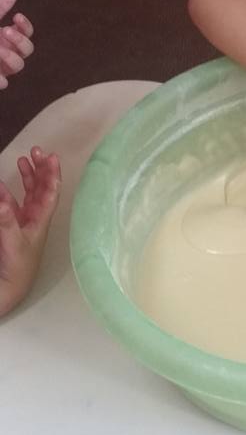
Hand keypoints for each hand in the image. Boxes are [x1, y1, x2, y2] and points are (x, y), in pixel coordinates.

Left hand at [0, 0, 34, 88]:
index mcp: (6, 38)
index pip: (26, 32)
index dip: (25, 26)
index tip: (16, 16)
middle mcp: (7, 52)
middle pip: (27, 49)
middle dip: (20, 40)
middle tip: (5, 32)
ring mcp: (1, 67)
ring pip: (18, 65)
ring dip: (11, 57)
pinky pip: (2, 82)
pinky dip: (0, 79)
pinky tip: (0, 78)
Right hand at [0, 147, 60, 316]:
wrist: (10, 284)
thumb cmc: (18, 266)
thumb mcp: (12, 242)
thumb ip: (6, 221)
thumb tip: (1, 201)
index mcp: (42, 218)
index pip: (51, 191)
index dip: (52, 173)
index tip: (52, 157)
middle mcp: (36, 216)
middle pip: (42, 187)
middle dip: (40, 168)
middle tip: (37, 151)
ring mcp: (24, 219)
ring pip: (29, 192)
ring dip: (27, 176)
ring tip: (24, 159)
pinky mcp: (12, 224)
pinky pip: (13, 203)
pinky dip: (8, 192)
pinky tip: (2, 185)